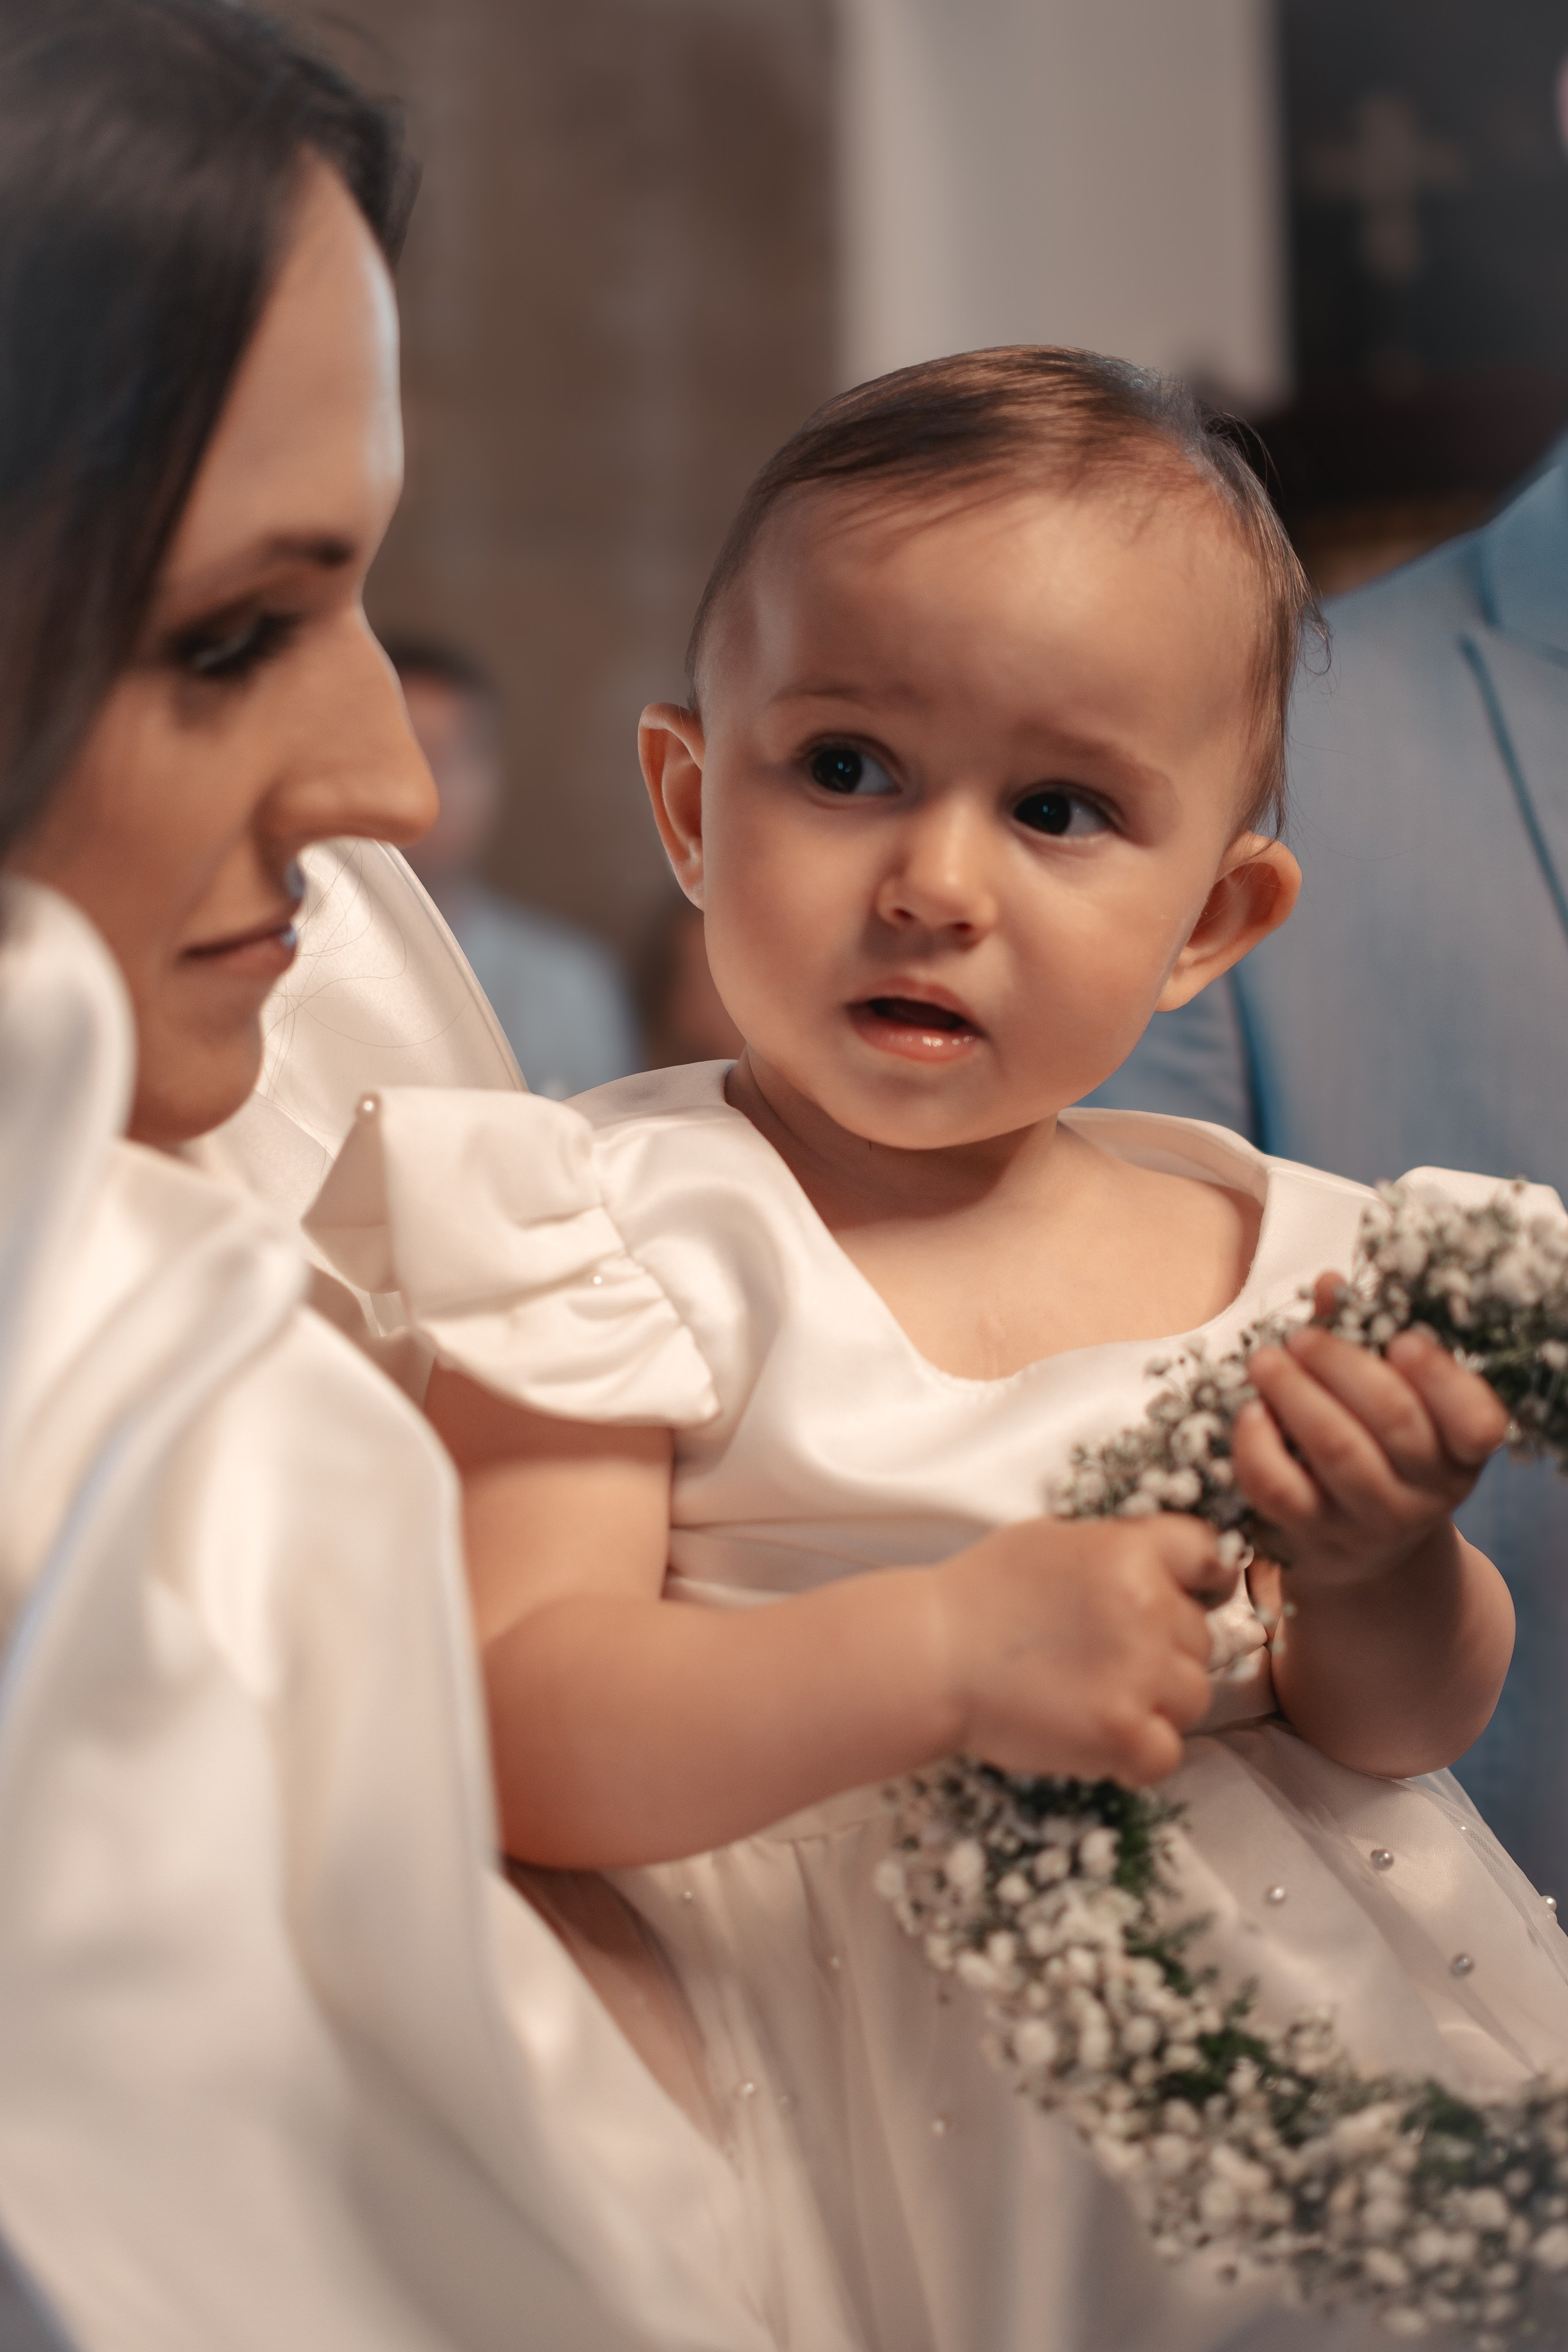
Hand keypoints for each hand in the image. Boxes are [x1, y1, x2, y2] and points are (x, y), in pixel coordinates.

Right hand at [931, 1514, 1234, 1785]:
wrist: (930, 1655)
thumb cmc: (980, 1593)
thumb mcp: (1053, 1539)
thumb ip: (1118, 1548)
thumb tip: (1169, 1565)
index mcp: (1131, 1551)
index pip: (1208, 1554)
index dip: (1201, 1578)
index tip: (1184, 1596)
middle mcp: (1147, 1607)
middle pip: (1201, 1637)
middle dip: (1165, 1649)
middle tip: (1106, 1658)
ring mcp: (1138, 1673)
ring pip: (1195, 1696)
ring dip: (1159, 1703)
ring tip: (1099, 1697)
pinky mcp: (1121, 1732)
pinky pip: (1168, 1753)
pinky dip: (1140, 1754)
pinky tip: (1102, 1738)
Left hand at [1234, 1273, 1509, 1590]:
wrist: (1359, 1546)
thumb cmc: (1377, 1446)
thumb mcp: (1392, 1397)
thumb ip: (1365, 1337)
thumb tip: (1330, 1284)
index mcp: (1460, 1450)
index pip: (1476, 1421)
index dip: (1441, 1376)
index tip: (1403, 1339)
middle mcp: (1427, 1490)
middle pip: (1393, 1419)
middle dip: (1341, 1365)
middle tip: (1301, 1338)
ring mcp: (1371, 1518)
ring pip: (1337, 1451)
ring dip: (1295, 1394)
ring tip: (1265, 1360)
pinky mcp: (1314, 1535)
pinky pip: (1280, 1489)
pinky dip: (1258, 1445)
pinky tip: (1250, 1411)